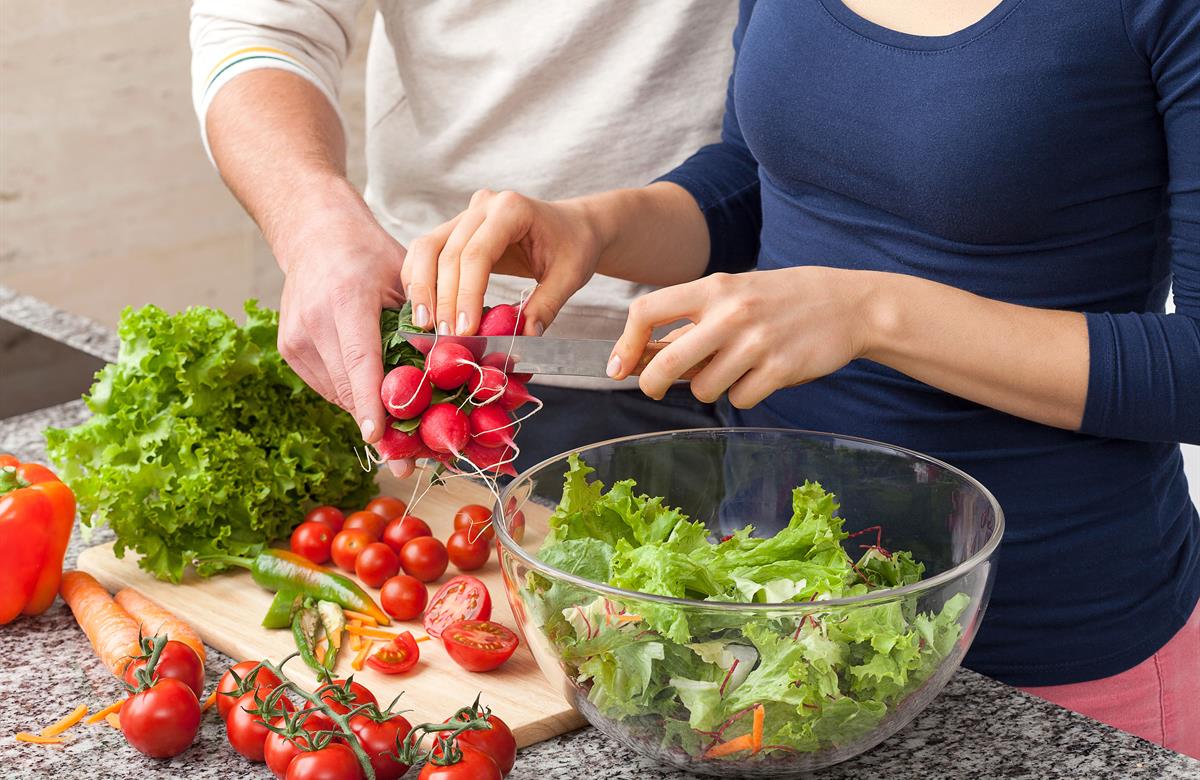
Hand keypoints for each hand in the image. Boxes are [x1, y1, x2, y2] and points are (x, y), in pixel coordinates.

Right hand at [272, 179, 412, 475]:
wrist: (313, 232)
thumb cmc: (370, 253)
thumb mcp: (407, 277)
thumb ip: (427, 319)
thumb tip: (464, 363)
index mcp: (346, 300)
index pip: (361, 360)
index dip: (372, 402)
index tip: (380, 438)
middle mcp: (313, 322)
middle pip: (349, 388)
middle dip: (380, 429)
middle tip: (411, 463)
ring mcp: (295, 338)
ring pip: (338, 394)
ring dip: (369, 417)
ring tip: (403, 442)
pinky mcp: (289, 349)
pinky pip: (329, 386)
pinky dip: (354, 397)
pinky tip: (378, 403)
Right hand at [401, 189, 603, 335]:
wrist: (574, 226)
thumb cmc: (574, 246)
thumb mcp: (569, 276)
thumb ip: (546, 305)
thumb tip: (524, 336)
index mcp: (512, 209)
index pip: (477, 254)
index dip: (466, 294)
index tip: (464, 329)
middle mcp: (484, 205)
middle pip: (448, 253)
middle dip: (443, 299)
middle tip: (445, 336)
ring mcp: (467, 214)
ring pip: (427, 248)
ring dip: (421, 288)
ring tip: (425, 325)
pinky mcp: (457, 227)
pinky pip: (428, 250)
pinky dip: (420, 278)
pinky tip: (423, 307)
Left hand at [609, 268, 879, 407]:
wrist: (848, 304)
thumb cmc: (780, 300)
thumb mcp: (734, 295)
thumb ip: (691, 323)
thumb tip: (638, 357)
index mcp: (714, 288)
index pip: (647, 311)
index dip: (626, 342)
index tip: (619, 365)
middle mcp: (732, 313)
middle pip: (668, 362)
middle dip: (651, 384)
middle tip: (653, 389)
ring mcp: (757, 342)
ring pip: (703, 389)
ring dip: (709, 388)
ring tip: (732, 370)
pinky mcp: (780, 369)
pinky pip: (739, 399)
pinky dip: (742, 395)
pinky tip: (760, 376)